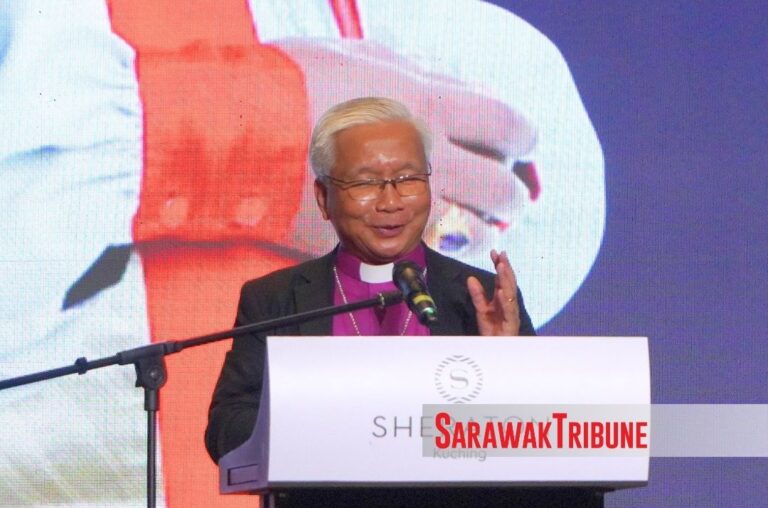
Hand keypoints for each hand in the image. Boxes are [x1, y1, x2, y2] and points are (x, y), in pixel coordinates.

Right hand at [273, 38, 536, 256]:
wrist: (254, 124)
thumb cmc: (306, 80)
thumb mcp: (372, 60)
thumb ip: (419, 77)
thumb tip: (455, 89)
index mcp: (433, 105)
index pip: (506, 126)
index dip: (524, 140)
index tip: (524, 146)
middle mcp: (431, 154)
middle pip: (501, 186)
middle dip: (514, 195)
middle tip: (512, 196)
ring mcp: (406, 196)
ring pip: (474, 226)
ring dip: (487, 226)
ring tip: (486, 222)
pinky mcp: (380, 225)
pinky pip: (433, 246)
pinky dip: (451, 243)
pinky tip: (450, 235)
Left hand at [467, 249, 520, 335]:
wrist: (496, 350)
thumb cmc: (491, 330)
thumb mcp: (481, 310)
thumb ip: (477, 295)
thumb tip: (470, 278)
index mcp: (502, 298)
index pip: (502, 278)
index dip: (499, 265)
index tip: (494, 252)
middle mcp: (509, 303)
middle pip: (508, 282)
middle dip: (505, 268)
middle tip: (501, 254)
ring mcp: (512, 312)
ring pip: (511, 293)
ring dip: (506, 279)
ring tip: (501, 266)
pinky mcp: (511, 323)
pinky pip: (509, 311)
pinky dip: (505, 301)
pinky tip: (502, 292)